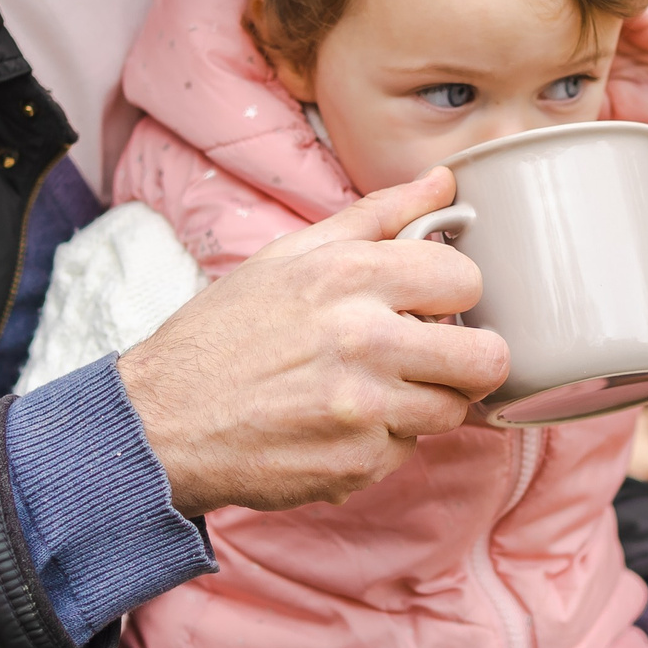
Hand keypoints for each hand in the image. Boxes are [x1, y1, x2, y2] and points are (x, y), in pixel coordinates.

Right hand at [117, 169, 508, 517]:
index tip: (432, 304)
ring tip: (375, 391)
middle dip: (467, 359)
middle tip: (434, 357)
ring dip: (424, 403)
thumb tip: (443, 182)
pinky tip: (339, 425)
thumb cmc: (224, 335)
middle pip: (486, 358)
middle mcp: (363, 340)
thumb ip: (377, 217)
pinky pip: (407, 453)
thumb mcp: (289, 256)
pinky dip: (382, 443)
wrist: (161, 422)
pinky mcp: (356, 465)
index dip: (454, 294)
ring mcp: (363, 410)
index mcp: (349, 276)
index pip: (466, 281)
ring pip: (453, 412)